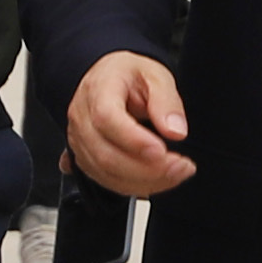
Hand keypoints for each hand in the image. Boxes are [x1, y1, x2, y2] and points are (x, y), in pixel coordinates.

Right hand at [65, 50, 192, 199]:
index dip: (134, 140)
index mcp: (98, 90)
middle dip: (147, 169)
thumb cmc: (130, 76)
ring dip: (145, 181)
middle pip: (105, 154)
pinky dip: (136, 186)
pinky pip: (107, 181)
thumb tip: (176, 131)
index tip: (162, 150)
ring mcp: (80, 141)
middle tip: (181, 166)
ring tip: (177, 172)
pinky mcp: (85, 159)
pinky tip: (160, 178)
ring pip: (106, 173)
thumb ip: (166, 101)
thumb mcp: (156, 76)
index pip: (106, 118)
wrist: (109, 78)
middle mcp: (82, 118)